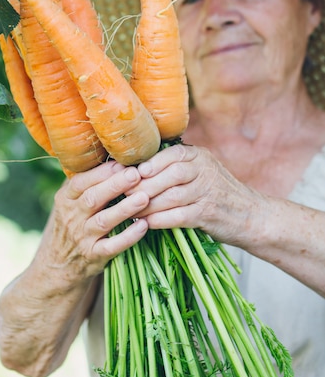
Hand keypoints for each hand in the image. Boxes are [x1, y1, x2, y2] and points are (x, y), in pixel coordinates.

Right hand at [43, 160, 149, 280]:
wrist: (55, 266)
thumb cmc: (71, 225)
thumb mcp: (69, 202)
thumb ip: (86, 183)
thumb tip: (114, 155)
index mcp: (66, 199)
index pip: (81, 182)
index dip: (102, 172)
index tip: (122, 162)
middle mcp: (72, 217)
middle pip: (93, 198)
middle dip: (115, 185)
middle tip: (136, 174)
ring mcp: (82, 238)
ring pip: (103, 221)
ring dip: (124, 209)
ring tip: (144, 197)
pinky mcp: (93, 256)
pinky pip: (112, 246)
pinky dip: (127, 237)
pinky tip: (143, 227)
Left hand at [132, 143, 259, 244]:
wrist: (251, 216)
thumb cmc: (217, 193)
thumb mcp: (202, 171)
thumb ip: (177, 166)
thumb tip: (137, 169)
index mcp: (201, 157)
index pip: (174, 154)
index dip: (152, 162)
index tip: (132, 172)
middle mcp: (206, 171)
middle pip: (171, 175)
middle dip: (145, 185)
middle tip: (124, 193)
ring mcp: (209, 193)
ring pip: (173, 196)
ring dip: (148, 204)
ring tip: (130, 209)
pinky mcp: (209, 215)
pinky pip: (179, 216)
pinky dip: (160, 220)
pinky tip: (146, 223)